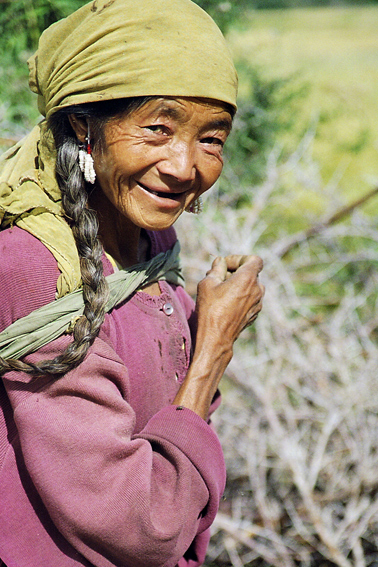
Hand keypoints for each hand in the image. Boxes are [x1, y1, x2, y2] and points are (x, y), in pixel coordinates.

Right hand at [173, 254, 263, 418]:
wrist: (216, 338)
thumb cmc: (211, 309)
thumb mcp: (208, 283)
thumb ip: (216, 268)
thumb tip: (220, 262)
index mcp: (248, 278)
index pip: (254, 259)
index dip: (239, 259)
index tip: (225, 265)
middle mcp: (257, 289)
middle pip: (250, 273)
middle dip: (235, 272)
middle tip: (217, 278)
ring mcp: (257, 303)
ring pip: (250, 286)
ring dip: (237, 285)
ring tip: (219, 291)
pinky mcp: (254, 314)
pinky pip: (249, 299)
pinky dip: (240, 297)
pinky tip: (224, 304)